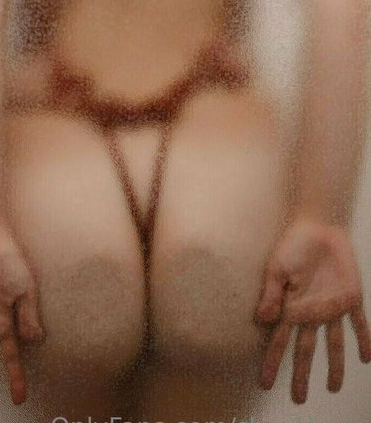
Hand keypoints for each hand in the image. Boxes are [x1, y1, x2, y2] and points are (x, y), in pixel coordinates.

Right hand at [254, 217, 370, 403]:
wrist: (318, 224)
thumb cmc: (292, 244)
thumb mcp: (276, 268)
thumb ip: (271, 293)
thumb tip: (262, 320)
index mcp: (290, 306)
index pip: (279, 340)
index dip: (272, 361)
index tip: (265, 382)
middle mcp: (310, 311)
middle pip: (305, 349)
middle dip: (301, 374)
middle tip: (298, 398)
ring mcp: (331, 306)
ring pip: (333, 343)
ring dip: (335, 365)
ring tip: (334, 388)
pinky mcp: (351, 297)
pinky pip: (359, 323)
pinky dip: (363, 339)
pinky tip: (366, 358)